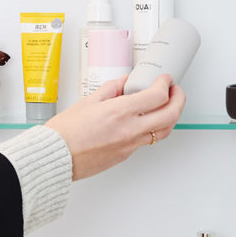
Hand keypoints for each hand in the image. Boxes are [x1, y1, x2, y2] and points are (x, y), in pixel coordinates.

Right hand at [45, 74, 184, 180]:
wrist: (56, 157)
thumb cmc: (65, 132)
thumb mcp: (88, 101)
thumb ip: (112, 88)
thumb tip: (126, 81)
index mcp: (119, 112)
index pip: (157, 96)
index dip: (165, 84)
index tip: (164, 79)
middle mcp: (129, 130)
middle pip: (170, 115)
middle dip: (178, 99)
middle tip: (175, 91)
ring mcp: (130, 145)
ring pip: (164, 131)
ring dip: (171, 116)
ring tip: (166, 105)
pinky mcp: (126, 155)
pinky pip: (147, 140)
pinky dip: (152, 127)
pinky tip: (146, 120)